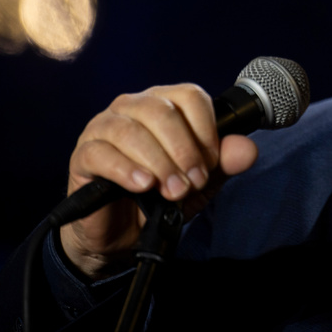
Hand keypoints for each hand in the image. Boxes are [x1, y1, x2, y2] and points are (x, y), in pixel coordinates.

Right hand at [59, 83, 258, 278]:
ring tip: (171, 191)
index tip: (211, 163)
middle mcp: (132, 107)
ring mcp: (103, 127)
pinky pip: (102, 152)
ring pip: (132, 130)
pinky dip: (126, 169)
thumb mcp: (200, 183)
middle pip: (162, 111)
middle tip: (192, 183)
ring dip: (159, 162)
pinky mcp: (83, 154)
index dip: (206, 129)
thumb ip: (224, 164)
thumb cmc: (161, 199)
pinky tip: (143, 185)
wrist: (123, 235)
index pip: (190, 96)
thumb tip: (248, 149)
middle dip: (183, 150)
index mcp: (163, 104)